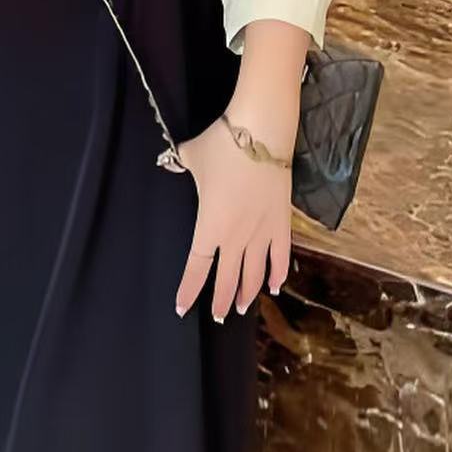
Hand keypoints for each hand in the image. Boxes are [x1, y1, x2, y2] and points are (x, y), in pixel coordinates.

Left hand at [172, 110, 291, 320]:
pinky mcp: (282, 222)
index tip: (182, 308)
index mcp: (209, 227)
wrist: (261, 134)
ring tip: (243, 308)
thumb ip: (177, 164)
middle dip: (222, 300)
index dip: (189, 290)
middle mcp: (236, 237)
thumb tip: (169, 162)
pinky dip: (278, 273)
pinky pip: (281, 255)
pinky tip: (275, 286)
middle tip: (219, 317)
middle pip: (228, 278)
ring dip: (248, 292)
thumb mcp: (190, 157)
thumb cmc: (221, 146)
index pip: (196, 267)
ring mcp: (262, 232)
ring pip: (254, 273)